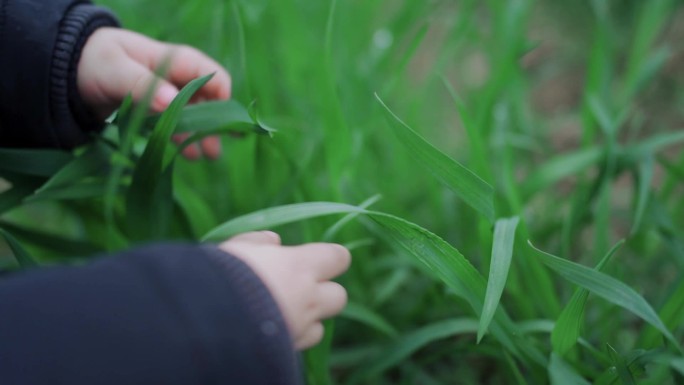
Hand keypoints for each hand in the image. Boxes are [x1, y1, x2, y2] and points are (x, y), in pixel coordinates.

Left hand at [77, 28, 230, 159]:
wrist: (66, 68)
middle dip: (212, 126)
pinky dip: (178, 138)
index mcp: (175, 61)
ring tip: (200, 158)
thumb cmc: (93, 62)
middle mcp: (176, 78)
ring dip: (197, 135)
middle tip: (212, 153)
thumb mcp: (115, 70)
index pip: (212, 78)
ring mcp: (166, 94)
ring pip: (191, 116)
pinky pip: (173, 124)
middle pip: (206, 101)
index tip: (218, 126)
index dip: (221, 101)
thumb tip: (172, 102)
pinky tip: (180, 154)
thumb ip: (144, 84)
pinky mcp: (154, 109)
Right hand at [220, 231, 350, 349]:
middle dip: (323, 293)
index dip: (329, 259)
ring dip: (308, 321)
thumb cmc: (220, 276)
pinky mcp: (287, 351)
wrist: (206, 320)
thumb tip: (273, 241)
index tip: (315, 259)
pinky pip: (298, 346)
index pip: (338, 258)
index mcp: (298, 266)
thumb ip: (258, 242)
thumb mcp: (235, 249)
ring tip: (282, 315)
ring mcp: (298, 328)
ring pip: (320, 328)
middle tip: (298, 290)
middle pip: (338, 296)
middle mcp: (306, 299)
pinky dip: (290, 340)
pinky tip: (269, 334)